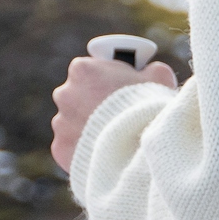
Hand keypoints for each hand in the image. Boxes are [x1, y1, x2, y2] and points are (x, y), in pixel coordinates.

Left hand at [50, 53, 177, 174]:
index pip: (88, 68)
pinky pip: (70, 145)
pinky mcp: (60, 147)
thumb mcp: (158, 78)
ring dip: (87, 126)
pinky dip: (83, 148)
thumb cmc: (148, 108)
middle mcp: (64, 93)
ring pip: (72, 121)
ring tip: (111, 135)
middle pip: (76, 94)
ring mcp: (60, 122)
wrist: (139, 148)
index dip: (105, 78)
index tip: (116, 87)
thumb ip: (150, 69)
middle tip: (115, 113)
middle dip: (92, 102)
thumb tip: (150, 70)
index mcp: (82, 69)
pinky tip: (102, 150)